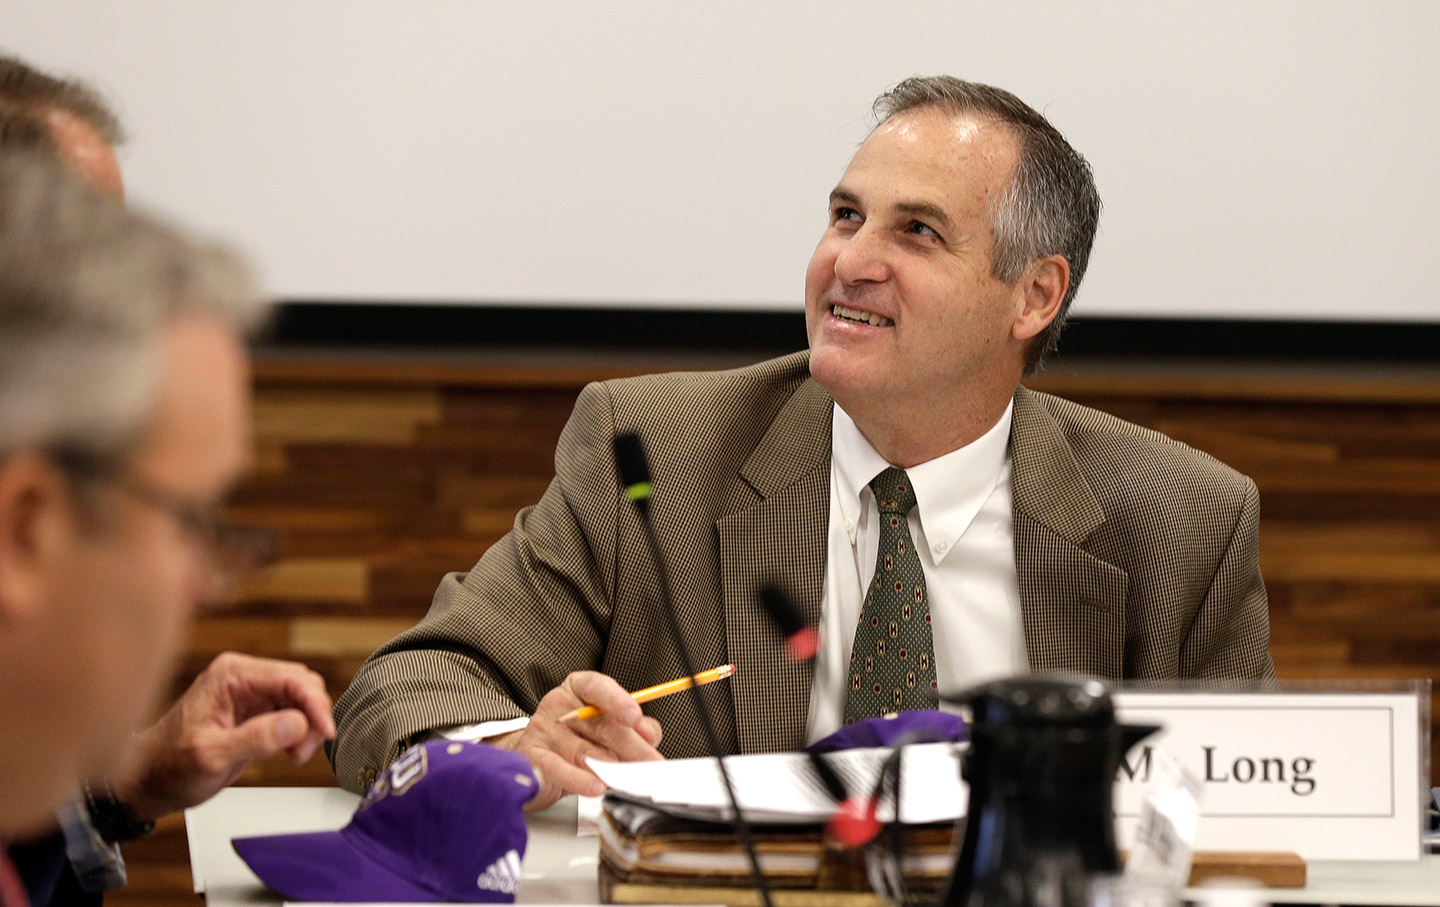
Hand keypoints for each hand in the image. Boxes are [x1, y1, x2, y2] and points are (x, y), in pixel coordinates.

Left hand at [108, 652, 334, 822]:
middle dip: (312, 716)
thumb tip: (298, 723)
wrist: (149, 781)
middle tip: (303, 750)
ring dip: (307, 726)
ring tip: (294, 755)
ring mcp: (250, 693)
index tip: (325, 732)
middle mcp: (243, 676)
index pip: (290, 677)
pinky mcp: (256, 711)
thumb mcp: (211, 755)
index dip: (314, 704)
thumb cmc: (168, 766)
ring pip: (302, 698)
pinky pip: (293, 712)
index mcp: (231, 674)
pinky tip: (290, 751)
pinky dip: (300, 732)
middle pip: (302, 683)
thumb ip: (256, 738)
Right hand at [491, 671, 662, 809]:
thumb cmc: (573, 741)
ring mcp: (542, 730)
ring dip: (611, 767)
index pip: (597, 687)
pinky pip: (559, 769)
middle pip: (600, 725)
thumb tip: (649, 734)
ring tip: (629, 778)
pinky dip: (579, 780)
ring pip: (584, 751)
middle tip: (652, 763)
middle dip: (632, 746)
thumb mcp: (604, 727)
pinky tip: (595, 787)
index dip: (618, 700)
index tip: (635, 716)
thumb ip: (631, 727)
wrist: (534, 763)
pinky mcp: (533, 757)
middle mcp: (559, 706)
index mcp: (577, 689)